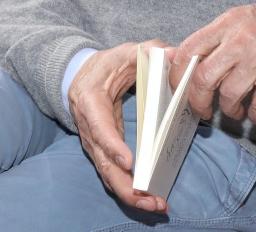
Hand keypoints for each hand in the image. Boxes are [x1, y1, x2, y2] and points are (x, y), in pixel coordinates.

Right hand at [68, 41, 169, 211]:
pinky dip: (131, 190)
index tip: (129, 162)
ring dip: (131, 195)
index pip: (99, 127)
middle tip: (150, 198)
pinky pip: (114, 175)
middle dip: (126, 185)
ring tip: (156, 206)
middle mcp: (89, 129)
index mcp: (91, 101)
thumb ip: (150, 49)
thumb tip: (174, 53)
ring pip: (108, 176)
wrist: (81, 76)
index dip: (112, 146)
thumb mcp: (126, 51)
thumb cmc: (107, 64)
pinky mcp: (104, 153)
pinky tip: (151, 199)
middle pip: (103, 164)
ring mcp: (95, 145)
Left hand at [172, 0, 255, 125]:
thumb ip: (215, 37)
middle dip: (197, 102)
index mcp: (229, 21)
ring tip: (235, 112)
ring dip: (229, 111)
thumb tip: (178, 57)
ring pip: (229, 95)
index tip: (178, 89)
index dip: (176, 74)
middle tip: (202, 111)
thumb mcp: (244, 18)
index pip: (189, 49)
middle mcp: (242, 38)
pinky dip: (255, 116)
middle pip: (203, 77)